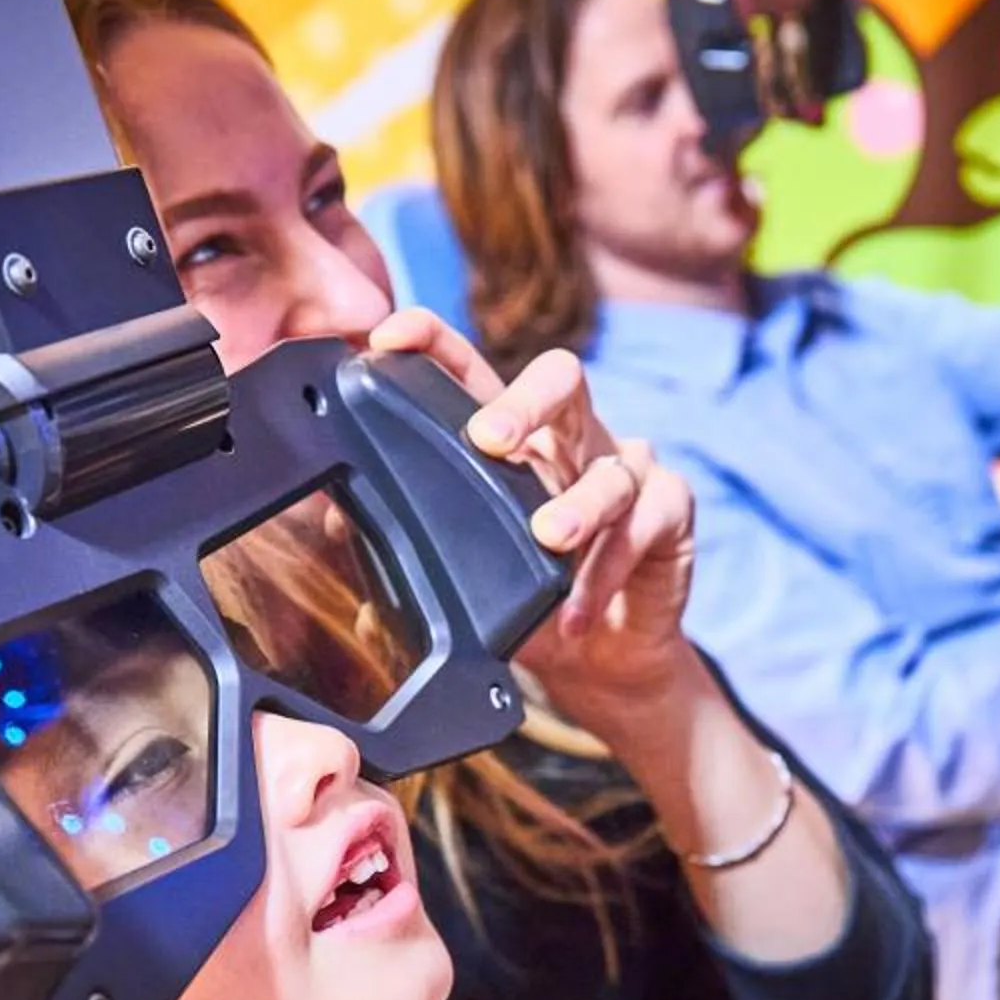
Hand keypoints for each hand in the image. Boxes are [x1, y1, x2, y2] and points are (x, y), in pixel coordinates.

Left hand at [369, 309, 697, 721]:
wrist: (604, 663)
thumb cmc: (529, 602)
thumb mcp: (459, 573)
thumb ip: (401, 542)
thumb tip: (329, 521)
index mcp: (512, 437)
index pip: (472, 369)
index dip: (433, 339)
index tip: (389, 337)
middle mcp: (570, 438)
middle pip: (560, 378)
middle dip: (524, 401)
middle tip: (489, 439)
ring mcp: (625, 468)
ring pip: (611, 461)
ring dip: (577, 503)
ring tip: (549, 540)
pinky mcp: (670, 509)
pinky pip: (647, 520)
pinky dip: (608, 569)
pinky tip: (577, 611)